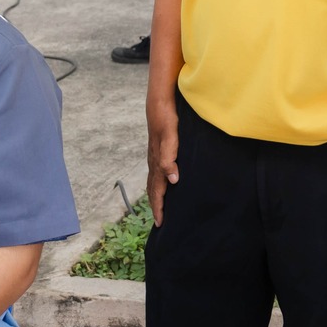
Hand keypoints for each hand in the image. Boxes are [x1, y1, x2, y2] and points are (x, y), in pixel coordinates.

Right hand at [146, 103, 179, 225]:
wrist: (159, 103)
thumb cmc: (167, 119)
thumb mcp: (171, 138)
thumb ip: (170, 159)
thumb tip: (173, 181)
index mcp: (158, 162)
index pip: (157, 190)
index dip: (159, 207)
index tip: (160, 223)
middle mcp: (154, 161)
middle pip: (153, 189)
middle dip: (156, 205)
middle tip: (159, 222)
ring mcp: (154, 155)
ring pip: (153, 181)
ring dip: (156, 195)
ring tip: (160, 207)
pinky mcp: (158, 149)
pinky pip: (156, 172)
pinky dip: (158, 183)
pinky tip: (164, 182)